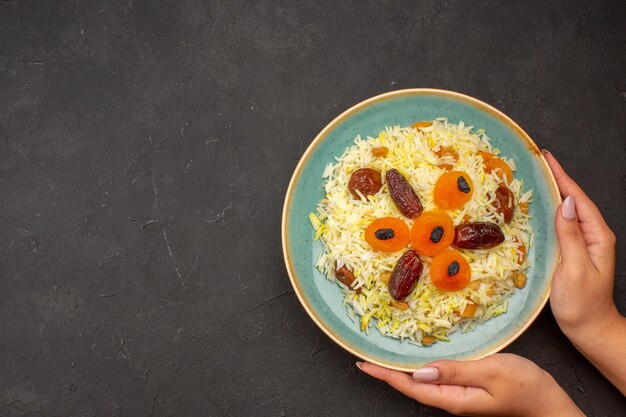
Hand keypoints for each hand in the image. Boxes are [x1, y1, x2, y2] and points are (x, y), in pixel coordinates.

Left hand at [357, 354, 582, 416]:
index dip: (386, 376)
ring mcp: (459, 395)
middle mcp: (452, 399)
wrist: (549, 402)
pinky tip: (416, 359)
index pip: (411, 386)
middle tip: (366, 357)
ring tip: (382, 357)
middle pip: (412, 386)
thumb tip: (420, 371)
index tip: (365, 365)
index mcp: (454, 398)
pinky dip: (420, 366)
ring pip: (423, 382)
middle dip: (388, 373)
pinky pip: (437, 378)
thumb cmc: (526, 387)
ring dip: (401, 370)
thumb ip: (456, 371)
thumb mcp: (492, 373)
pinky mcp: (467, 388)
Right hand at [543, 151, 618, 337]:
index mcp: (597, 236)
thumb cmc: (582, 303)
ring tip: (534, 178)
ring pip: (567, 210)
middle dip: (556, 179)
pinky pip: (561, 223)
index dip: (562, 177)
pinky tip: (537, 208)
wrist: (588, 328)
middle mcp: (593, 235)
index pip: (578, 198)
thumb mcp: (575, 269)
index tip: (546, 158)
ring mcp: (583, 243)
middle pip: (574, 200)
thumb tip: (567, 203)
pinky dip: (549, 210)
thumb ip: (571, 236)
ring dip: (552, 193)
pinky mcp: (573, 251)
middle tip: (536, 162)